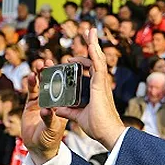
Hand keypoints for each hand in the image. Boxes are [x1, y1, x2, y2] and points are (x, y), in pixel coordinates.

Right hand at [21, 59, 68, 164]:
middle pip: (53, 82)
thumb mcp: (52, 129)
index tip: (65, 65)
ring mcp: (43, 101)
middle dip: (51, 71)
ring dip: (40, 74)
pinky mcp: (32, 104)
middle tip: (48, 61)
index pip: (67, 87)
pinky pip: (32, 92)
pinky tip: (31, 76)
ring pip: (42, 84)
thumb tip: (46, 111)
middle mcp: (55, 101)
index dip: (65, 76)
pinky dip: (31, 84)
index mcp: (65, 105)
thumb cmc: (50, 139)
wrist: (38, 148)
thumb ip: (49, 120)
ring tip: (39, 65)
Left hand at [55, 28, 125, 149]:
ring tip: (90, 30)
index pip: (92, 68)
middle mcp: (100, 84)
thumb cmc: (98, 127)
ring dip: (93, 44)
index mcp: (97, 89)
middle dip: (92, 45)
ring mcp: (102, 84)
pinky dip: (94, 54)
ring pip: (98, 59)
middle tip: (89, 32)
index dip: (84, 59)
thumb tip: (57, 108)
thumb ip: (68, 111)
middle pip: (96, 59)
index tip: (70, 57)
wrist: (108, 134)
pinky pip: (98, 66)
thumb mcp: (78, 116)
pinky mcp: (101, 86)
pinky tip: (90, 44)